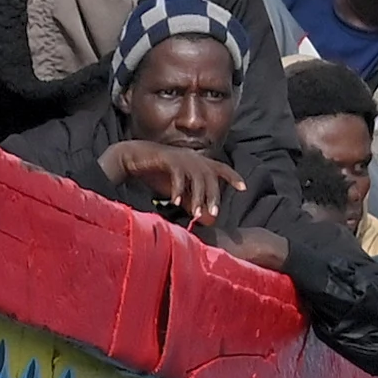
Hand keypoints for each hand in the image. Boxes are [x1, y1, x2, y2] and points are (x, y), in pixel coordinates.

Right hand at [96, 139, 241, 229]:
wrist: (133, 158)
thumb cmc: (157, 174)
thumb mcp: (178, 191)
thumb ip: (192, 203)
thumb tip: (209, 221)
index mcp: (198, 162)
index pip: (221, 168)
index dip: (233, 177)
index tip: (243, 188)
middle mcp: (193, 157)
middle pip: (211, 177)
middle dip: (213, 196)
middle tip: (213, 214)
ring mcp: (182, 157)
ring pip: (197, 178)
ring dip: (197, 197)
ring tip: (195, 214)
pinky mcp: (168, 159)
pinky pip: (178, 177)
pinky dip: (178, 190)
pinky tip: (174, 203)